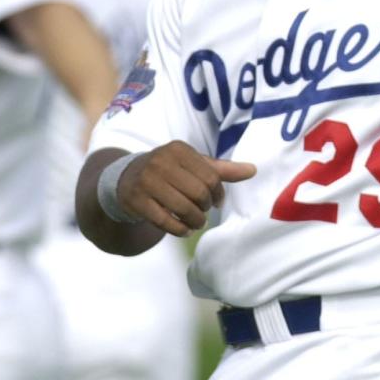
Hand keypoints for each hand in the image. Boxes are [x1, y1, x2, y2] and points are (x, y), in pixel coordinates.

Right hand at [117, 140, 255, 236]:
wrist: (126, 178)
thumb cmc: (168, 171)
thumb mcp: (192, 165)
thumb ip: (221, 169)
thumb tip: (253, 170)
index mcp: (179, 149)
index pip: (210, 176)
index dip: (218, 194)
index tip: (215, 202)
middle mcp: (161, 161)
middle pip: (198, 193)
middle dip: (205, 208)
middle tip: (203, 212)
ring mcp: (147, 181)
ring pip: (183, 208)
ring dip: (195, 221)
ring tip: (196, 222)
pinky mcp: (137, 200)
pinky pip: (165, 221)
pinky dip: (179, 230)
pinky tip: (183, 229)